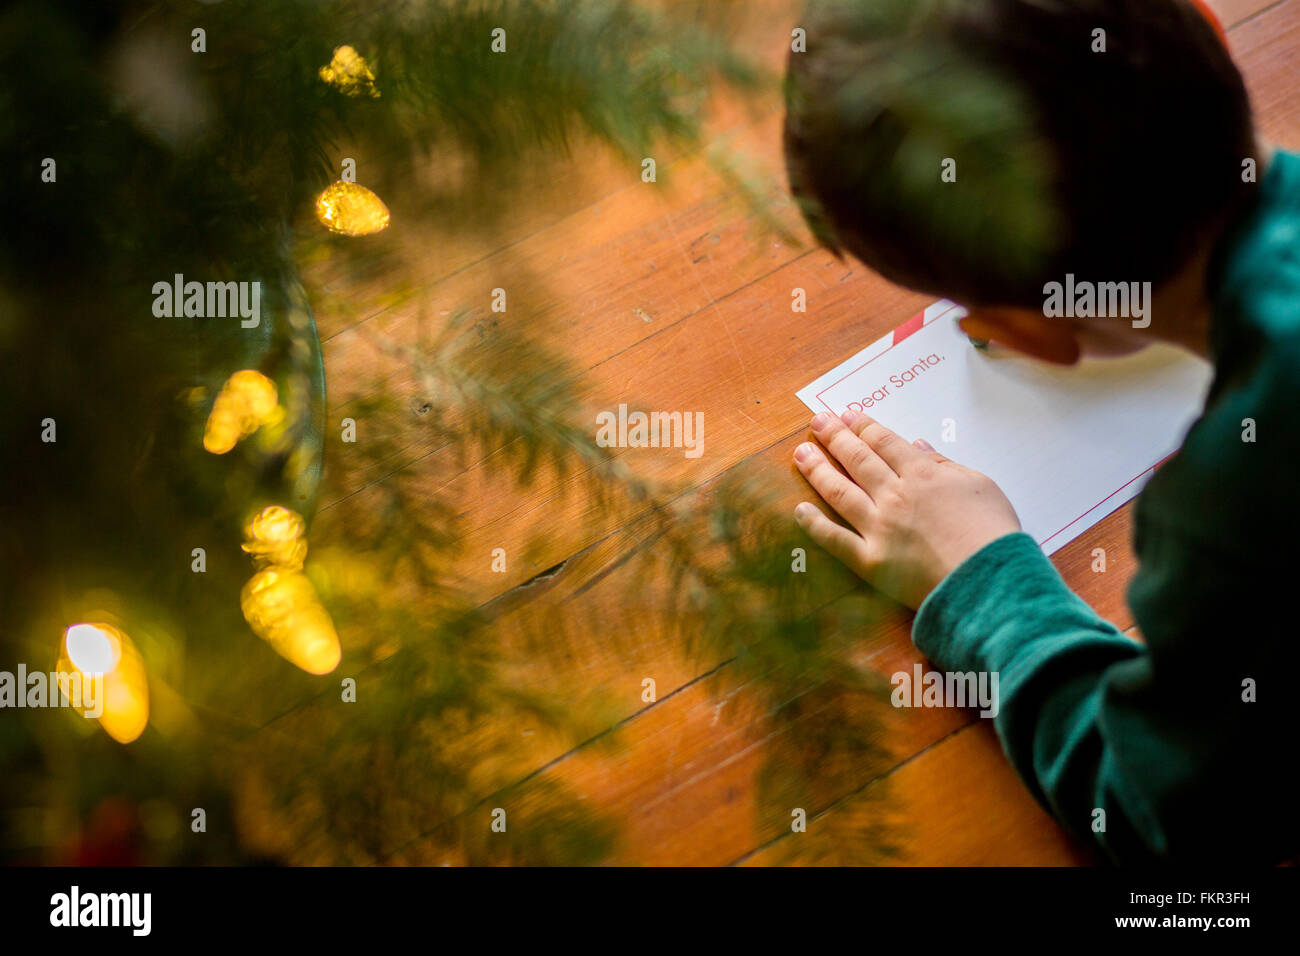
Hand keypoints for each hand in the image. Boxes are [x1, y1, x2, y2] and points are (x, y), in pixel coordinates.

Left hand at [792, 409, 1020, 608]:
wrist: (991, 581)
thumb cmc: (993, 535)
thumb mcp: (980, 485)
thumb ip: (945, 464)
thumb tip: (917, 446)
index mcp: (922, 475)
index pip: (883, 443)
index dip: (862, 427)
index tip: (846, 416)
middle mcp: (894, 496)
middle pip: (857, 459)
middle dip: (834, 437)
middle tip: (817, 422)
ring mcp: (879, 528)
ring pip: (839, 491)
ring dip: (817, 469)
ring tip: (801, 453)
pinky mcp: (871, 561)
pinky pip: (835, 539)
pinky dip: (814, 524)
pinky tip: (799, 510)